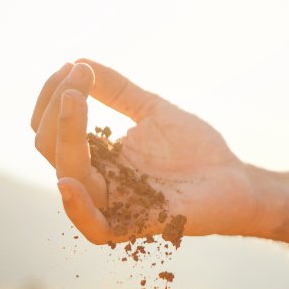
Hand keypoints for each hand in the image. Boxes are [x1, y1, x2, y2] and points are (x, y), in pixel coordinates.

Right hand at [31, 59, 255, 243]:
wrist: (237, 179)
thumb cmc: (198, 150)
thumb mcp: (153, 111)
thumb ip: (118, 91)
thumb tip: (79, 60)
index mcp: (97, 156)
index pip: (52, 129)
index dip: (53, 97)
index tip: (73, 66)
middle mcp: (99, 180)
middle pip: (51, 148)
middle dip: (57, 108)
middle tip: (77, 76)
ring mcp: (116, 204)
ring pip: (68, 177)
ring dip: (65, 135)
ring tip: (75, 100)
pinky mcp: (139, 225)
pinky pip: (95, 228)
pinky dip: (77, 208)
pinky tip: (67, 182)